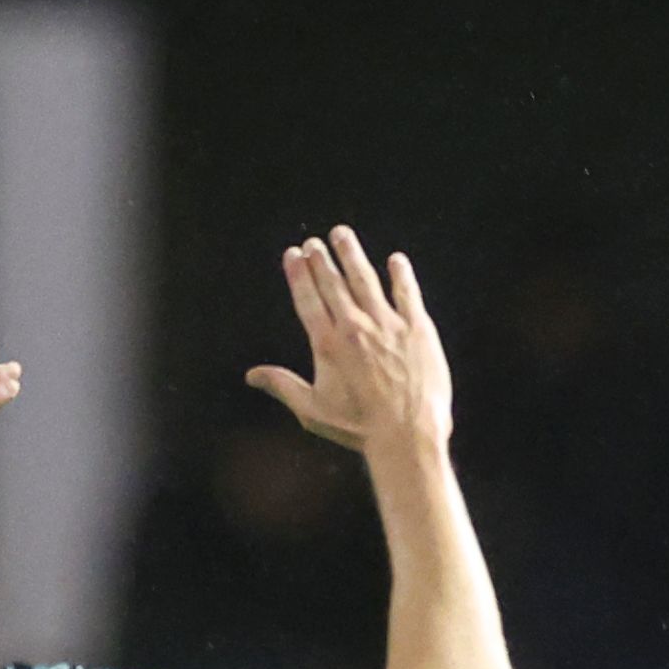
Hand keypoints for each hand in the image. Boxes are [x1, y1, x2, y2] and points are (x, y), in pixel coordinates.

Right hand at [245, 228, 452, 458]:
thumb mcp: (313, 410)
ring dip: (352, 255)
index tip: (293, 254)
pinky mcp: (417, 328)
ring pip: (365, 279)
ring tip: (342, 235)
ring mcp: (387, 324)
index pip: (308, 299)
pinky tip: (395, 260)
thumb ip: (282, 386)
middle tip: (314, 243)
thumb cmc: (359, 427)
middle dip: (321, 260)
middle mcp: (354, 326)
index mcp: (327, 343)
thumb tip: (252, 375)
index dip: (299, 274)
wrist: (406, 433)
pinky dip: (400, 275)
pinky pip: (406, 293)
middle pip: (333, 284)